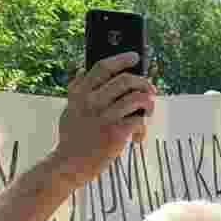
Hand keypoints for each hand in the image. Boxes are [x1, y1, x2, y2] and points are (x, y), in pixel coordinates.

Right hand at [53, 52, 155, 186]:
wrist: (70, 164)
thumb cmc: (73, 137)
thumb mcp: (70, 108)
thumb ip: (76, 87)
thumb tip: (79, 65)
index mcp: (79, 92)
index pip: (103, 66)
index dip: (122, 58)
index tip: (135, 56)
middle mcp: (91, 100)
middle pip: (126, 80)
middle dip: (143, 83)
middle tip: (150, 89)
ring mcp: (104, 116)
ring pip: (138, 98)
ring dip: (149, 104)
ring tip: (147, 113)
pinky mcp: (115, 132)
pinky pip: (140, 120)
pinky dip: (143, 128)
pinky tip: (137, 138)